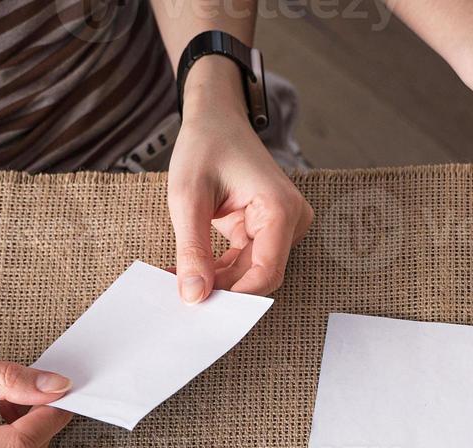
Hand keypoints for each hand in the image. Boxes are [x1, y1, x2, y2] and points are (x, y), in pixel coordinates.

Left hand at [169, 58, 312, 302]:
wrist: (215, 118)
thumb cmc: (205, 145)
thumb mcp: (188, 198)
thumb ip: (192, 250)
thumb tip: (193, 295)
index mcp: (280, 209)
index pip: (266, 273)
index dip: (235, 295)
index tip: (200, 303)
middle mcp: (291, 220)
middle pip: (259, 275)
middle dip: (223, 288)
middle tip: (182, 293)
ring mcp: (283, 225)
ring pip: (252, 271)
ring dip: (219, 279)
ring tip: (181, 277)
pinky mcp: (269, 228)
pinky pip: (247, 260)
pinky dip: (221, 269)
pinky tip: (194, 268)